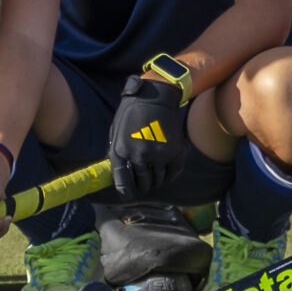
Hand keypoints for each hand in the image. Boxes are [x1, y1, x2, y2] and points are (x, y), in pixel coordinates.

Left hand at [107, 74, 197, 198]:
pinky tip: (166, 171)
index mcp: (120, 151)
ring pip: (158, 179)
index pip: (122, 182)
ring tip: (155, 174)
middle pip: (143, 183)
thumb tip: (118, 172)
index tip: (129, 195)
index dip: (126, 192)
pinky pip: (172, 174)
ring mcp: (157, 155)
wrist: (155, 96)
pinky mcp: (174, 152)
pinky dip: (169, 175)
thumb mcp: (116, 131)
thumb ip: (117, 152)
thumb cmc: (132, 112)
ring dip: (157, 179)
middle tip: (145, 183)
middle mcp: (138, 156)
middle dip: (143, 185)